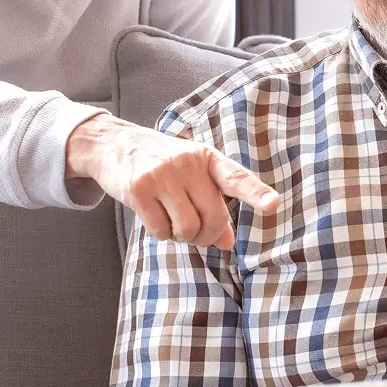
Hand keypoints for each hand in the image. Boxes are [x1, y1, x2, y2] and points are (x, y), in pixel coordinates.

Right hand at [65, 112, 278, 248]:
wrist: (113, 144)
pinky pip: (161, 230)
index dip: (256, 193)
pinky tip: (156, 220)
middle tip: (196, 234)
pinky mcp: (139, 189)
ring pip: (188, 227)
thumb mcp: (192, 175)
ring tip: (174, 224)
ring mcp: (162, 174)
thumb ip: (213, 203)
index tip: (272, 204)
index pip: (236, 177)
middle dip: (207, 235)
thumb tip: (228, 243)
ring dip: (183, 237)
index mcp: (207, 157)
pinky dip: (162, 235)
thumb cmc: (162, 164)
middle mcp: (187, 163)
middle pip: (213, 216)